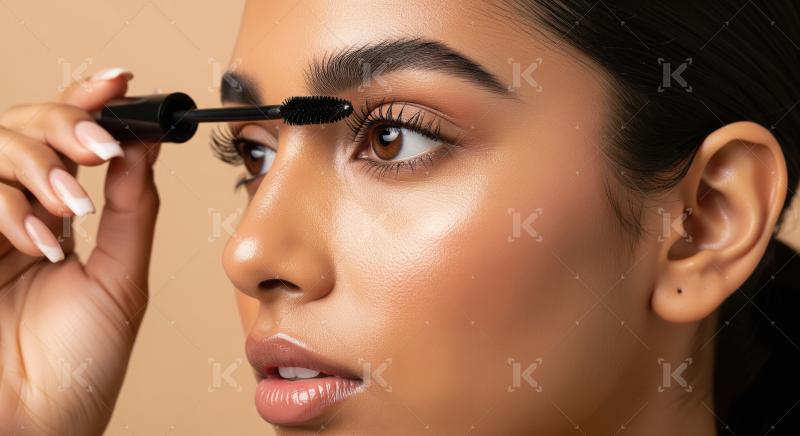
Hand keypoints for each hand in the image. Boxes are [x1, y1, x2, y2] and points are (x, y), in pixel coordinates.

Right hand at [0, 68, 158, 434]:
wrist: (38, 422)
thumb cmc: (79, 365)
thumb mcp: (119, 278)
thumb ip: (130, 209)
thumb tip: (145, 146)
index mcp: (59, 217)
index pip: (66, 142)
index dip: (87, 102)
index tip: (120, 83)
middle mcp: (17, 213)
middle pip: (26, 127)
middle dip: (64, 125)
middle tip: (98, 147)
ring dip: (37, 164)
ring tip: (68, 207)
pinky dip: (8, 204)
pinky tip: (39, 240)